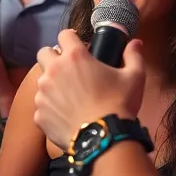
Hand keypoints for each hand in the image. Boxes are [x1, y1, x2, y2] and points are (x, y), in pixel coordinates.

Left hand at [34, 29, 145, 150]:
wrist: (104, 140)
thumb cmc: (119, 104)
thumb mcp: (134, 78)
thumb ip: (133, 56)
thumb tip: (136, 43)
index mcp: (74, 57)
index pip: (64, 35)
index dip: (71, 39)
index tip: (78, 47)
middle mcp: (53, 71)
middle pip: (44, 53)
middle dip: (53, 57)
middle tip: (68, 69)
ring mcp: (43, 93)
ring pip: (41, 81)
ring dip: (52, 84)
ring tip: (69, 97)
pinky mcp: (39, 114)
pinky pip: (42, 106)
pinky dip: (51, 108)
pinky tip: (65, 116)